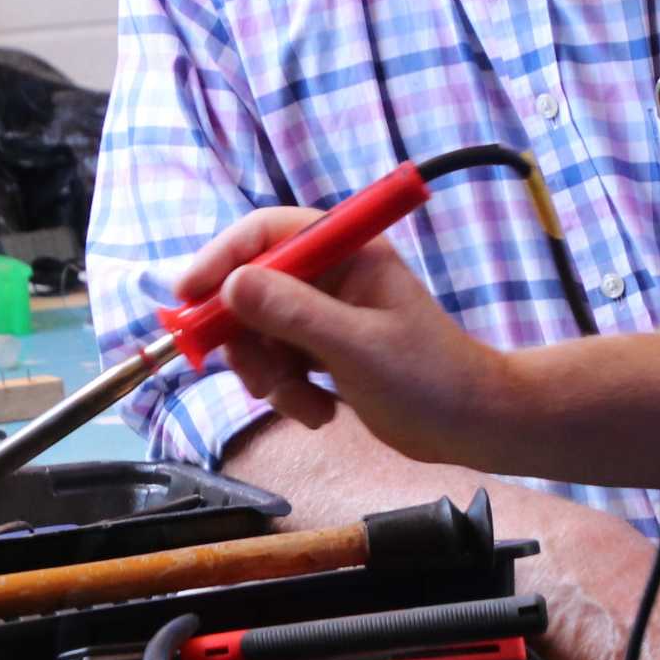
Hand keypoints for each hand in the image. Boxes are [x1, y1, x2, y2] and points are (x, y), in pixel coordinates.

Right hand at [172, 207, 522, 468]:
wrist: (471, 426)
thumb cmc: (429, 378)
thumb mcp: (356, 346)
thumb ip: (294, 314)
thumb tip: (231, 285)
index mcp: (347, 252)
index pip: (267, 233)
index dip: (222, 259)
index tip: (188, 297)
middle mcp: (332, 275)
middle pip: (252, 287)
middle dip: (246, 337)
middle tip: (255, 378)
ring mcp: (326, 314)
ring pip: (260, 331)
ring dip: (269, 374)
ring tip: (302, 403)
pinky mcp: (324, 351)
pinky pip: (278, 361)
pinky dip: (287, 390)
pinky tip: (319, 412)